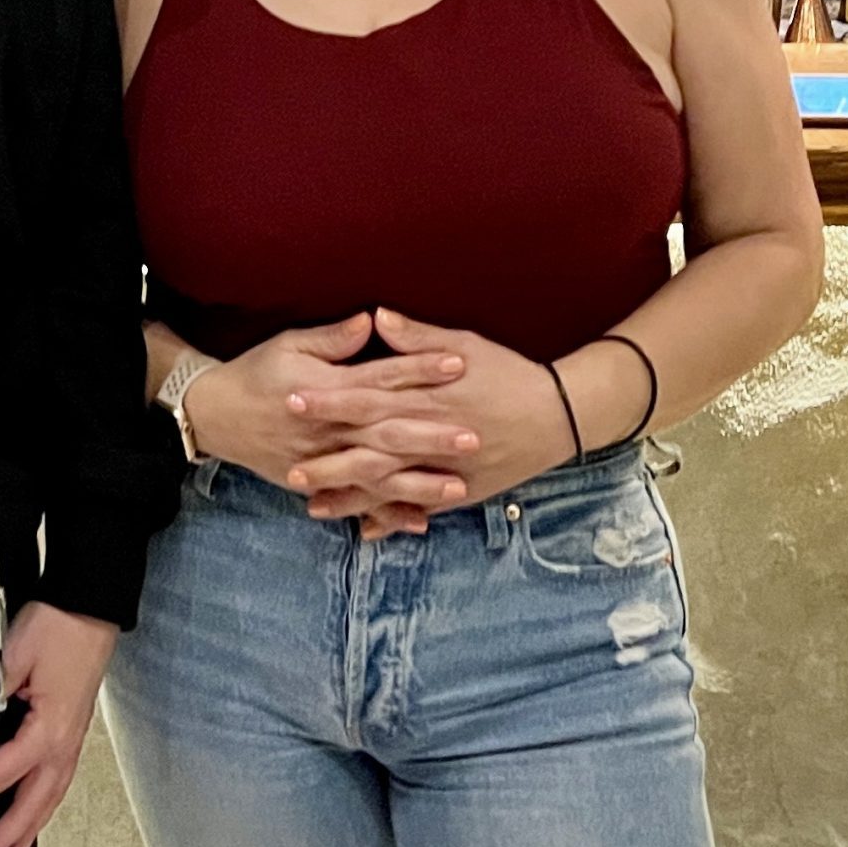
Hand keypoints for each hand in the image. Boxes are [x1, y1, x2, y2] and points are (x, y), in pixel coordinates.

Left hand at [0, 603, 117, 846]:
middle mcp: (65, 743)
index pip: (0, 775)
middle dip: (5, 838)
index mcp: (48, 730)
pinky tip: (35, 812)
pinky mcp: (74, 728)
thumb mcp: (13, 656)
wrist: (92, 604)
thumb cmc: (58, 625)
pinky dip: (44, 805)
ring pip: (50, 798)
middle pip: (32, 804)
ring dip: (29, 830)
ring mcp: (73, 737)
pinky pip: (58, 780)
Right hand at [185, 312, 475, 495]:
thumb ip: (332, 339)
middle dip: (431, 435)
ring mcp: (324, 461)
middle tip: (473, 436)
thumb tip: (372, 320)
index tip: (457, 362)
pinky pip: (357, 502)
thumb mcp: (288, 345)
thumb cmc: (255, 373)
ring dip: (418, 482)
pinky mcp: (319, 484)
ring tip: (458, 486)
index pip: (382, 376)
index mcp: (327, 389)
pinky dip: (386, 513)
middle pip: (387, 432)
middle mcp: (329, 429)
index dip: (420, 368)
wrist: (215, 416)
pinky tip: (419, 521)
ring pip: (377, 475)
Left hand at [292, 307, 571, 530]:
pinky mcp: (462, 491)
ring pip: (390, 487)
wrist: (558, 415)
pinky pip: (419, 508)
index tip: (292, 399)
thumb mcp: (465, 344)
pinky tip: (365, 530)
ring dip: (351, 497)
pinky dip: (393, 518)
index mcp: (427, 396)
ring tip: (313, 506)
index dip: (328, 400)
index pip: (367, 397)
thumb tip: (376, 316)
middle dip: (328, 460)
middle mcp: (431, 436)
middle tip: (288, 470)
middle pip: (370, 450)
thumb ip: (417, 337)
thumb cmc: (509, 373)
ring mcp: (446, 469)